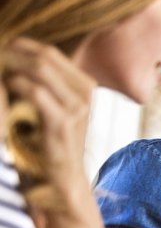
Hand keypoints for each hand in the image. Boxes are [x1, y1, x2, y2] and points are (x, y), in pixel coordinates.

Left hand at [1, 38, 94, 210]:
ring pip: (41, 68)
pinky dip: (15, 85)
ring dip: (13, 67)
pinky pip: (36, 91)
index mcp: (86, 86)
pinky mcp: (63, 122)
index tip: (2, 53)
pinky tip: (5, 89)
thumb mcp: (55, 109)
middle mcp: (86, 93)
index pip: (51, 53)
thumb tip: (14, 59)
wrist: (64, 180)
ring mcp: (78, 107)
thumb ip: (44, 85)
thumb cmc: (52, 144)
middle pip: (46, 56)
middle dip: (14, 54)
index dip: (21, 47)